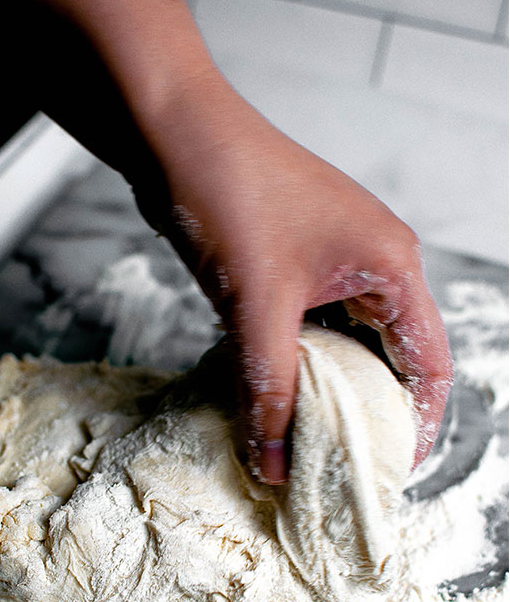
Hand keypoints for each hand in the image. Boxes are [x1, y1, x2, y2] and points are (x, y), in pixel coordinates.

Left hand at [143, 70, 452, 482]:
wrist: (171, 130)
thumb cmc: (227, 190)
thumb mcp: (254, 306)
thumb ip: (268, 390)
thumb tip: (273, 463)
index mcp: (391, 266)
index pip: (429, 363)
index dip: (417, 424)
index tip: (389, 471)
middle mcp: (375, 263)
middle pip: (391, 357)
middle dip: (369, 414)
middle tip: (340, 467)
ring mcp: (335, 260)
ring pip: (348, 343)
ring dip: (330, 390)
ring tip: (305, 442)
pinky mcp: (297, 261)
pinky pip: (313, 326)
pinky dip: (300, 362)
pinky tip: (276, 395)